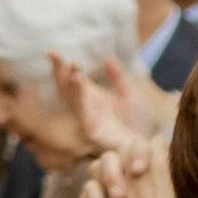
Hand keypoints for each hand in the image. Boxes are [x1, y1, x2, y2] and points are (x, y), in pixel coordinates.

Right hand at [50, 52, 171, 153]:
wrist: (147, 145)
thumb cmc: (137, 123)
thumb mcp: (130, 94)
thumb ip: (118, 77)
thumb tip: (108, 57)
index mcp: (91, 96)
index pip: (72, 78)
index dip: (61, 65)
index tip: (50, 52)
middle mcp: (85, 107)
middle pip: (66, 87)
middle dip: (59, 71)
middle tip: (53, 53)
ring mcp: (87, 118)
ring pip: (73, 98)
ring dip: (70, 81)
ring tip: (71, 65)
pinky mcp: (92, 130)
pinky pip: (83, 111)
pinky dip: (79, 96)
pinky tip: (78, 81)